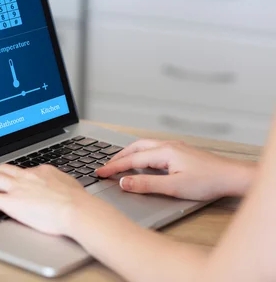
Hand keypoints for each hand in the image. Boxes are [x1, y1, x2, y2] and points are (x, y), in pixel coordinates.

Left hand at [0, 164, 106, 235]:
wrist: (76, 209)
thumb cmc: (78, 202)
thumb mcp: (69, 185)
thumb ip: (60, 184)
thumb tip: (61, 188)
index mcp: (42, 171)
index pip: (24, 171)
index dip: (16, 176)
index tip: (12, 180)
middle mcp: (27, 176)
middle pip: (4, 170)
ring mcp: (17, 188)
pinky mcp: (10, 202)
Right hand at [95, 139, 255, 200]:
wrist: (233, 177)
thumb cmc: (208, 182)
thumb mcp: (174, 187)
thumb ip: (146, 184)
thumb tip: (124, 182)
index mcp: (164, 152)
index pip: (131, 159)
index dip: (114, 167)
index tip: (100, 172)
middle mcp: (168, 145)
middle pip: (135, 147)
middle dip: (118, 156)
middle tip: (105, 166)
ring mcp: (175, 147)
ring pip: (145, 146)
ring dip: (129, 153)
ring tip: (119, 162)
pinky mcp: (181, 151)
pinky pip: (154, 148)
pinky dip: (141, 153)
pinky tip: (142, 161)